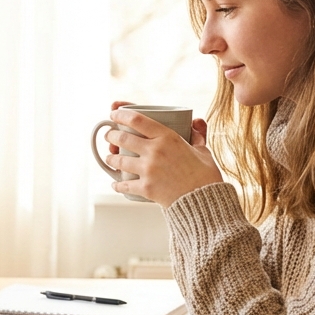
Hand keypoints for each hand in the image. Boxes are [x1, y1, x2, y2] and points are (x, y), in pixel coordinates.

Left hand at [105, 109, 222, 206]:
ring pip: (119, 160)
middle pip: (122, 138)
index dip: (120, 115)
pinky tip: (115, 183)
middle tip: (109, 137)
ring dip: (111, 158)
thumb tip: (197, 121)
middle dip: (111, 136)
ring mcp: (148, 170)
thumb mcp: (203, 150)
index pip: (136, 120)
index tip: (113, 115)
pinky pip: (124, 184)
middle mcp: (154, 151)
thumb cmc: (204, 175)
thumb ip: (198, 134)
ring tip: (110, 158)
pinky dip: (117, 184)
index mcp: (167, 137)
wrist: (204, 200)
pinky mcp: (146, 188)